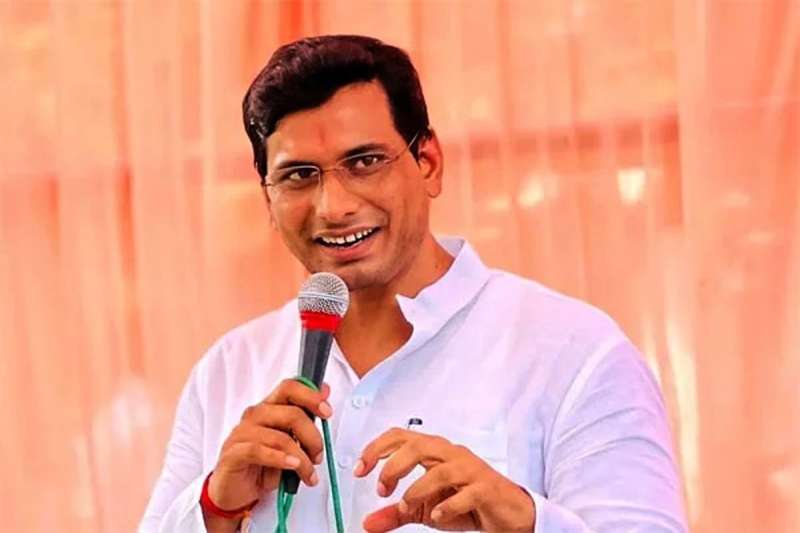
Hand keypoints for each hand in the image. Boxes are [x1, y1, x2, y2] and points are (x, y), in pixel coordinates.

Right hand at [207, 379, 332, 510]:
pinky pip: (258, 450)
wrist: (236, 490)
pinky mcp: (233, 452)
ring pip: (280, 437)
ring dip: (302, 459)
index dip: (311, 396)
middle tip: (318, 456)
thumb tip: (325, 390)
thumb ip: (306, 416)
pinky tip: (291, 466)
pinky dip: (280, 459)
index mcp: (270, 406)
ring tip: (308, 473)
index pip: (289, 388)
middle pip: (292, 414)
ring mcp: (242, 433)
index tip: (327, 411)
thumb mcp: (291, 441)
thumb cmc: (263, 463)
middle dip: (313, 437)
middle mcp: (255, 415)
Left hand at [355, 428, 534, 532]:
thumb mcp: (425, 509)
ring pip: (441, 469)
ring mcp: (470, 470)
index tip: (360, 469)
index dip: (376, 448)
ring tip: (405, 506)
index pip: (401, 436)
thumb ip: (397, 513)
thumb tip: (368, 523)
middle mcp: (451, 454)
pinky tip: (438, 516)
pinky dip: (448, 505)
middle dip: (393, 466)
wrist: (505, 513)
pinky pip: (467, 492)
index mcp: (434, 451)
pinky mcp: (486, 489)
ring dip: (417, 489)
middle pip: (417, 446)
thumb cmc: (466, 502)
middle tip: (382, 489)